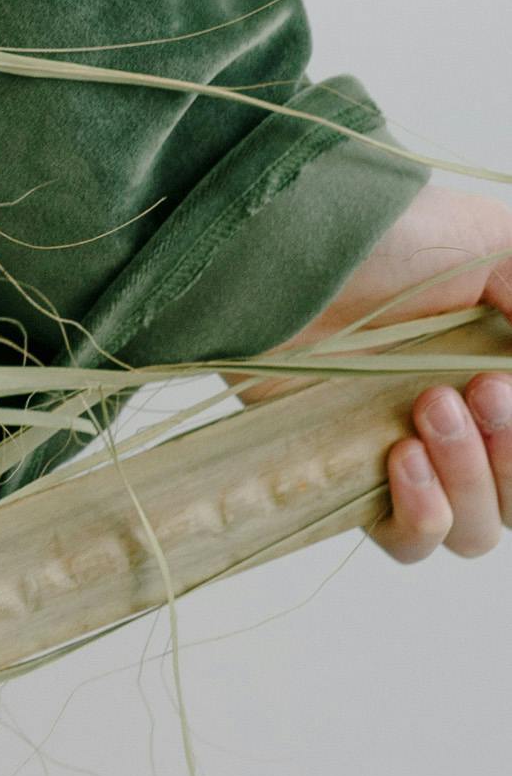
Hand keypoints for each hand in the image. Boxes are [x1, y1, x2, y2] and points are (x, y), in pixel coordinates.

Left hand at [289, 181, 511, 565]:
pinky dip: (422, 517)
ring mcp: (407, 455)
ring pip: (474, 530)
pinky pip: (407, 542)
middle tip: (476, 391)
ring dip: (470, 481)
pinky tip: (402, 458)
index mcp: (497, 373)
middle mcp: (462, 425)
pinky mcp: (349, 477)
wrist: (286, 247)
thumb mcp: (491, 244)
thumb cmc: (388, 234)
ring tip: (428, 412)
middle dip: (509, 452)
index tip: (501, 385)